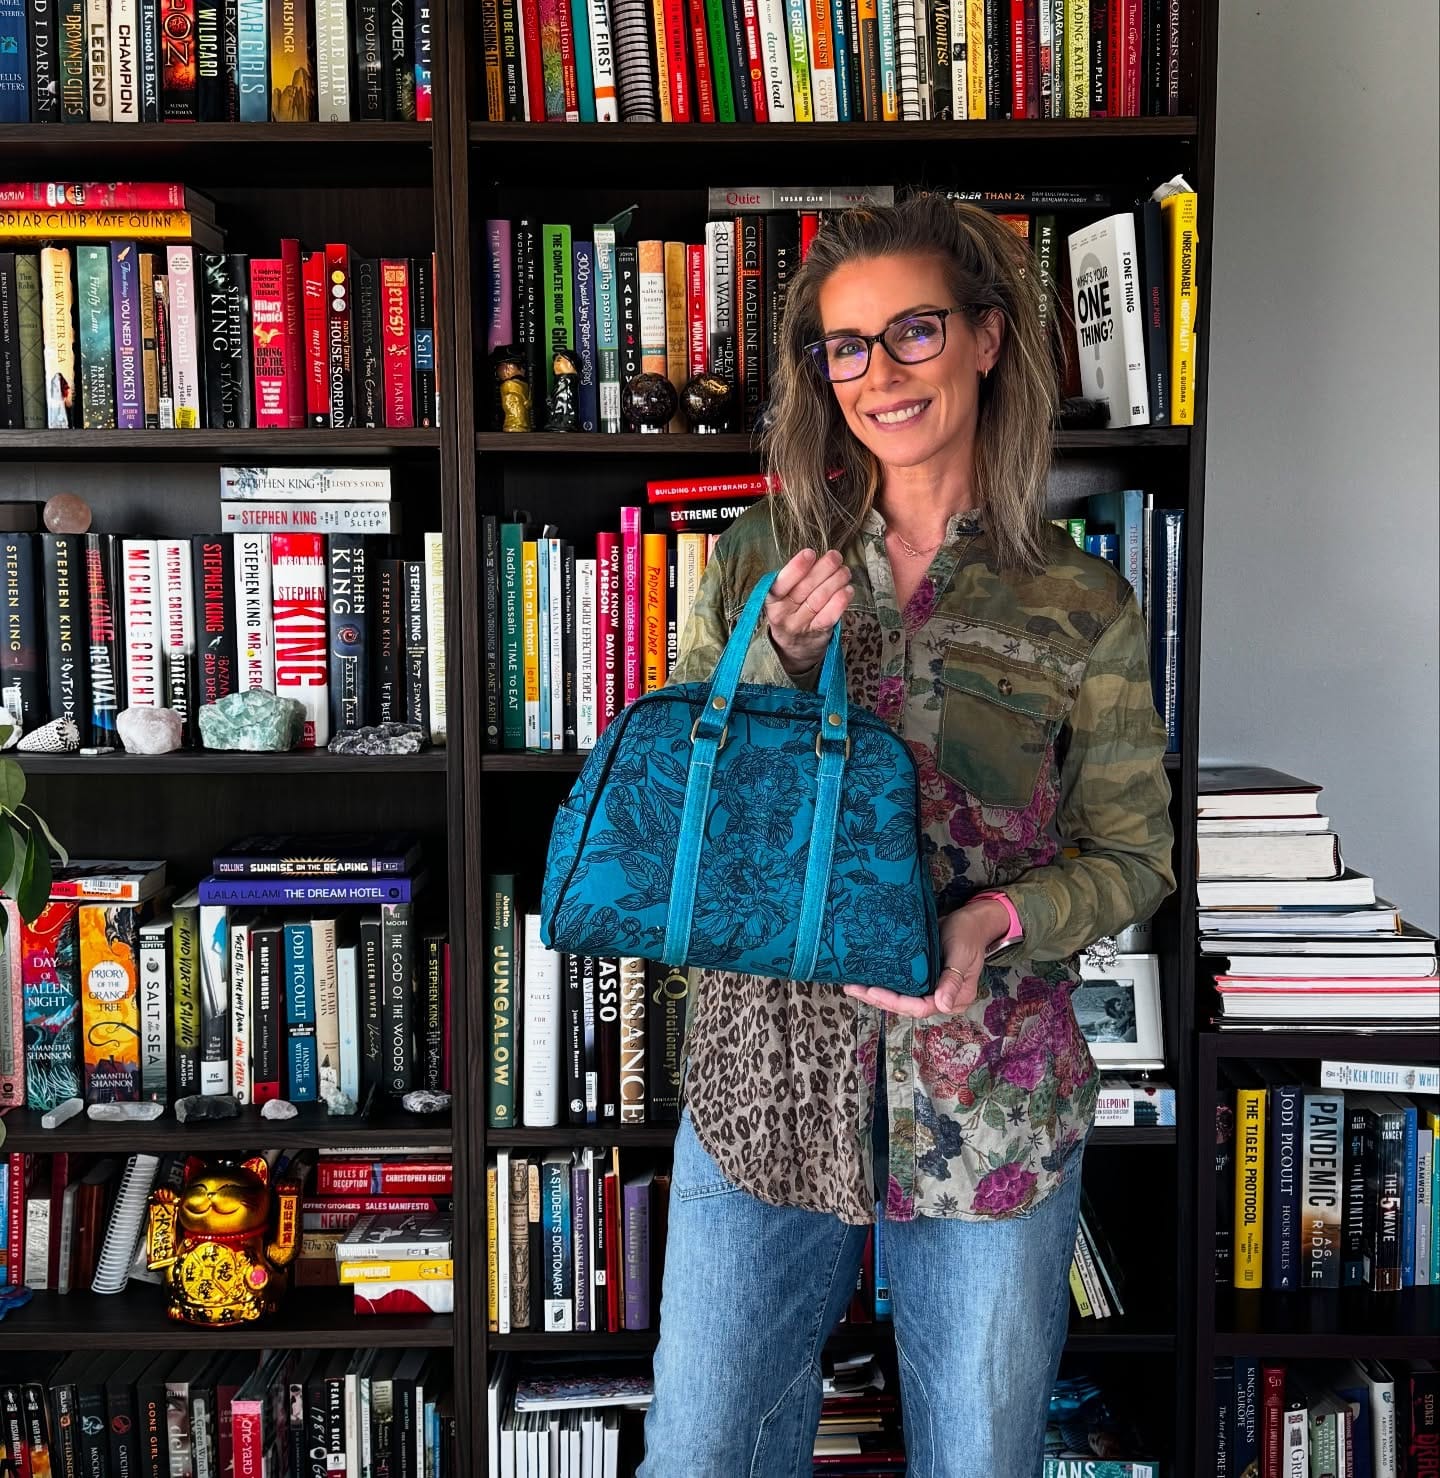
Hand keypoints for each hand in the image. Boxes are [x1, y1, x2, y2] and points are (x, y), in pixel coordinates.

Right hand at [766, 548, 853, 674]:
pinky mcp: (816, 634)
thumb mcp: (782, 596)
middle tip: (836, 557)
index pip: (782, 582)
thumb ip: (796, 578)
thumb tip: (819, 557)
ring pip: (819, 599)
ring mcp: (800, 625)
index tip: (810, 553)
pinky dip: (840, 602)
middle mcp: (783, 613)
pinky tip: (848, 590)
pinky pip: (829, 616)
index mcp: (772, 599)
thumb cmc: (790, 611)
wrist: (792, 648)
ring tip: (845, 571)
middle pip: (805, 588)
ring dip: (836, 581)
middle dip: (823, 568)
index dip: (797, 567)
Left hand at [841, 898, 1010, 1019]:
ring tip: (852, 985)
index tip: (874, 991)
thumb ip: (952, 981)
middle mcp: (939, 998)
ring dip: (876, 993)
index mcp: (953, 999)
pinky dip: (884, 982)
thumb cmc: (968, 935)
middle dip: (878, 999)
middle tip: (853, 988)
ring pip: (900, 997)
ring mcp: (930, 988)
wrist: (971, 921)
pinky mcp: (922, 978)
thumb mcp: (962, 956)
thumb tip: (943, 1006)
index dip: (895, 1002)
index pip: (921, 1007)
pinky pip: (901, 985)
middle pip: (906, 1006)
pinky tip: (865, 977)